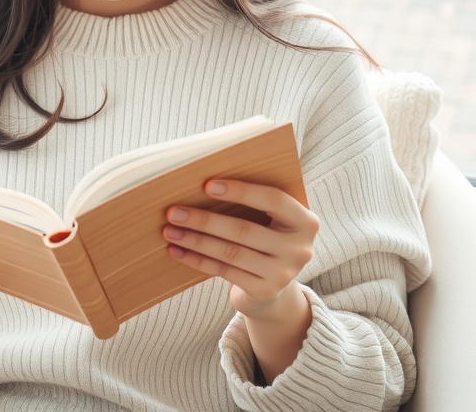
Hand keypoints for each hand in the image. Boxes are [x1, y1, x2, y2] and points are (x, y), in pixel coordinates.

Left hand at [162, 179, 318, 319]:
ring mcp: (284, 273)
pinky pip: (224, 270)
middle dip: (204, 220)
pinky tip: (177, 251)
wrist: (272, 290)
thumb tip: (203, 184)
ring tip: (170, 231)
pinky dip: (197, 260)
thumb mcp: (270, 222)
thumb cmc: (264, 242)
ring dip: (196, 240)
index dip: (240, 191)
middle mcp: (300, 248)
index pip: (273, 199)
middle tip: (173, 212)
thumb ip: (253, 205)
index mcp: (305, 221)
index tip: (206, 185)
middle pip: (244, 230)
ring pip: (230, 252)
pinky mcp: (265, 291)